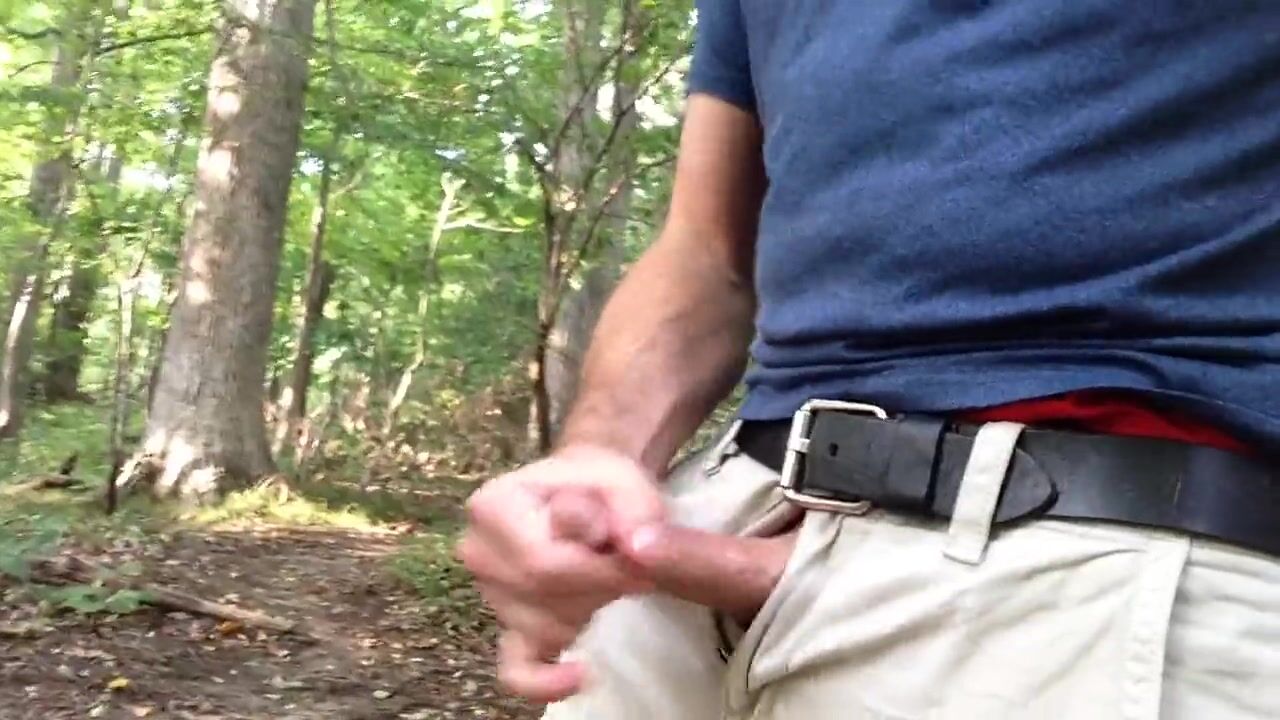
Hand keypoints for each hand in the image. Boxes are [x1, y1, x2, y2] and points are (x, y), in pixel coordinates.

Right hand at [459, 445, 799, 702]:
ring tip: (611, 575)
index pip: (544, 563)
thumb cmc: (602, 486)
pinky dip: (545, 680)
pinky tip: (579, 673)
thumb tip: (622, 543)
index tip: (641, 556)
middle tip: (634, 564)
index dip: (601, 569)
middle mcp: (478, 553)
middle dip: (600, 588)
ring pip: (546, 629)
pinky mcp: (509, 629)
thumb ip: (626, 507)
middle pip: (545, 597)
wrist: (587, 493)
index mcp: (492, 506)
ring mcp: (490, 597)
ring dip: (591, 609)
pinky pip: (517, 669)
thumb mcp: (624, 480)